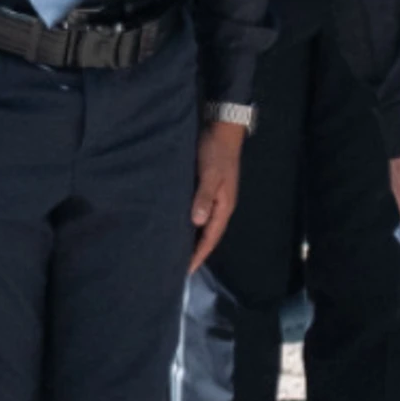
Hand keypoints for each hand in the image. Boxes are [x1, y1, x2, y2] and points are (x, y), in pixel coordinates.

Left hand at [190, 118, 246, 273]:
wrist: (222, 128)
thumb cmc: (215, 152)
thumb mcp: (210, 174)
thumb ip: (204, 197)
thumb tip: (197, 222)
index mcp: (224, 206)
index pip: (210, 238)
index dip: (198, 255)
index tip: (184, 271)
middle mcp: (221, 205)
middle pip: (208, 235)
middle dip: (195, 251)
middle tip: (176, 267)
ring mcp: (216, 197)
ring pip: (203, 224)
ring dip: (192, 238)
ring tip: (175, 251)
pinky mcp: (208, 188)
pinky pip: (199, 213)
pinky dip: (190, 223)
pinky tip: (179, 225)